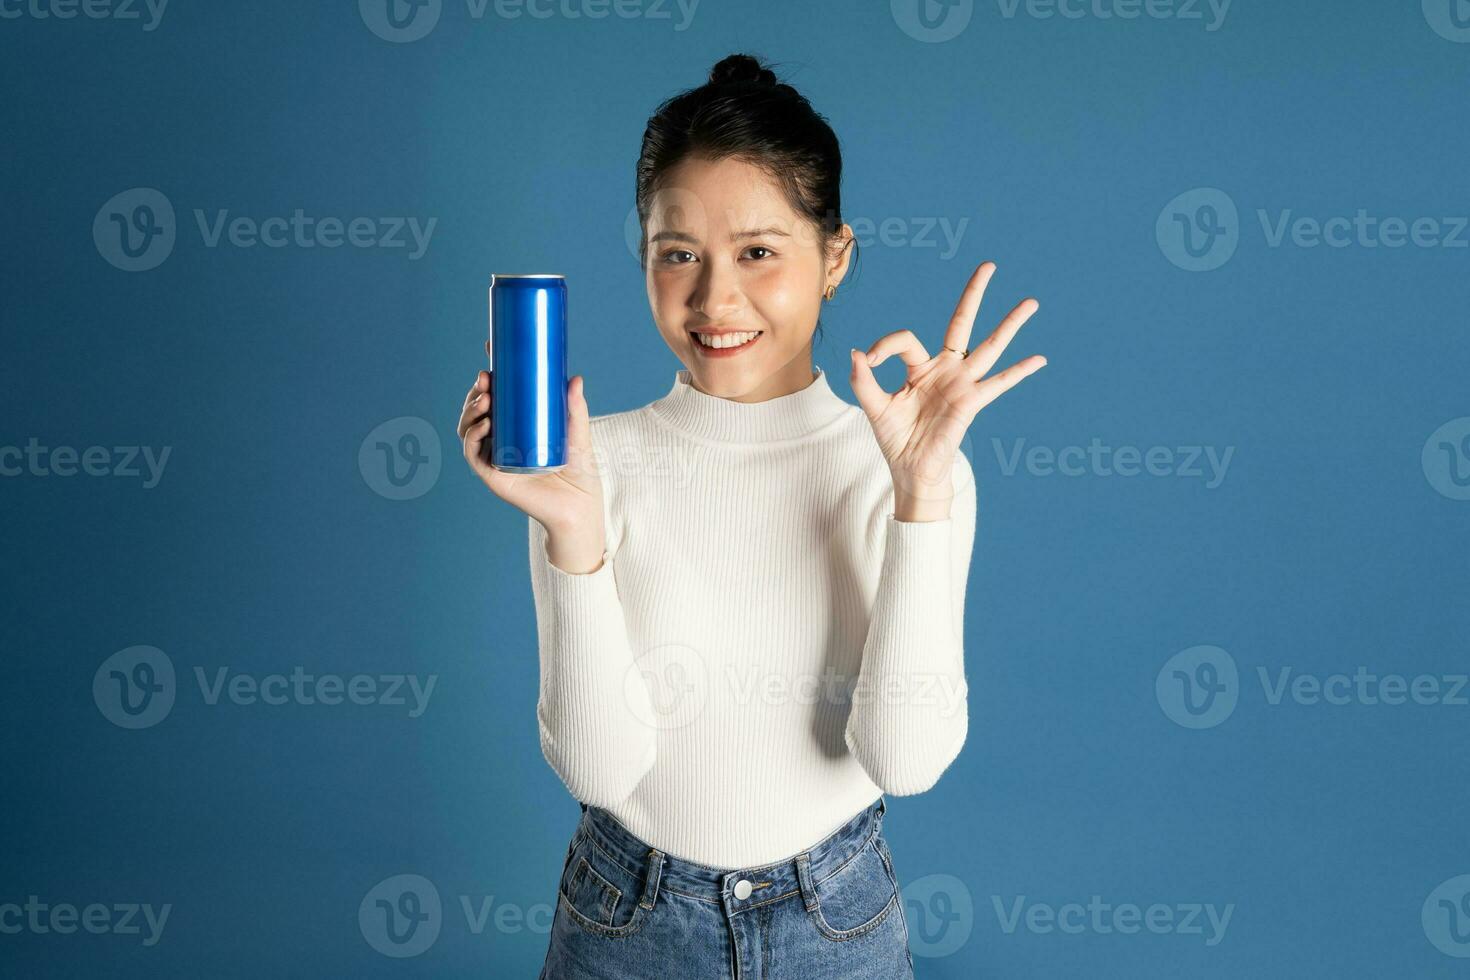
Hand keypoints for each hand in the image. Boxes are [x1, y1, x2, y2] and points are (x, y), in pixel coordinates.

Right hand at [459, 340, 605, 567]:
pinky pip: (474, 454)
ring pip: (469, 429)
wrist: (579, 508)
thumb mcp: (577, 434)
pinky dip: (473, 437)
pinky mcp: (494, 476)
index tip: (490, 350)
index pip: (497, 396)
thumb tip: (575, 378)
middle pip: (478, 410)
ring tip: (485, 399)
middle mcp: (501, 440)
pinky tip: (484, 424)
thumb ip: (575, 409)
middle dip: (477, 390)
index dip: (489, 375)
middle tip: (486, 377)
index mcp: (516, 427)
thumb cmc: (579, 473)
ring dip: (471, 410)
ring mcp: (495, 457)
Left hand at [850, 262, 1045, 519]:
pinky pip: (998, 384)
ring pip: (989, 346)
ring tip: (1031, 302)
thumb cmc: (896, 439)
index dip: (885, 345)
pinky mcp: (971, 403)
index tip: (869, 361)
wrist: (911, 470)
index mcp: (920, 367)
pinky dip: (1019, 372)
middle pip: (962, 323)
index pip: (906, 340)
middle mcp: (945, 369)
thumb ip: (864, 381)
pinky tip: (1039, 359)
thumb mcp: (874, 408)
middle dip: (974, 294)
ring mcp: (961, 384)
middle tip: (989, 265)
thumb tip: (858, 353)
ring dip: (1010, 324)